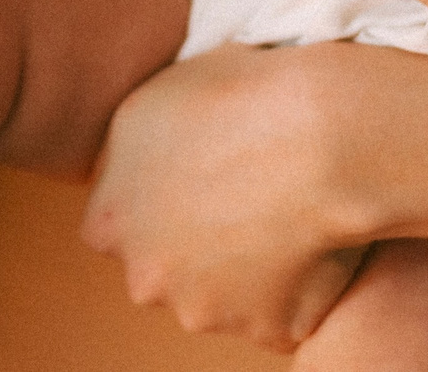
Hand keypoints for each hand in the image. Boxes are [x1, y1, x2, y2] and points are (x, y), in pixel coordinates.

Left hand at [81, 42, 427, 350]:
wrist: (317, 132)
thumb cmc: (236, 97)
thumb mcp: (149, 104)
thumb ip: (126, 154)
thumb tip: (132, 171)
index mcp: (110, 222)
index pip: (114, 227)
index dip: (153, 204)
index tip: (190, 178)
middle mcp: (147, 278)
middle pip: (162, 270)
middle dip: (191, 246)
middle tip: (240, 194)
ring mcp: (207, 311)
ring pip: (220, 296)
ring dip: (243, 270)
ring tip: (283, 210)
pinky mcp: (266, 329)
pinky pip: (278, 313)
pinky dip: (292, 289)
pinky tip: (312, 240)